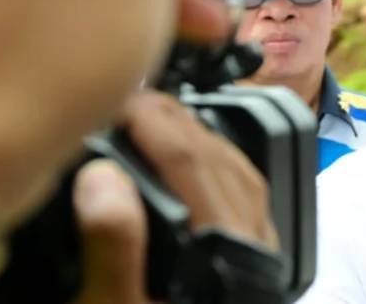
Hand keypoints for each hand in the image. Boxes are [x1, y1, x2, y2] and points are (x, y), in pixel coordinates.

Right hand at [71, 90, 277, 303]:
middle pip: (222, 160)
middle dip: (177, 121)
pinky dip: (224, 167)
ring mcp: (263, 253)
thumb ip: (114, 248)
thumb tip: (102, 178)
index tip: (118, 101)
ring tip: (163, 120)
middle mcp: (254, 245)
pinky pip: (252, 198)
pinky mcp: (260, 266)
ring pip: (243, 174)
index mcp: (226, 249)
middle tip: (135, 98)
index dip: (152, 122)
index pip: (190, 162)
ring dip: (204, 138)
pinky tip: (202, 165)